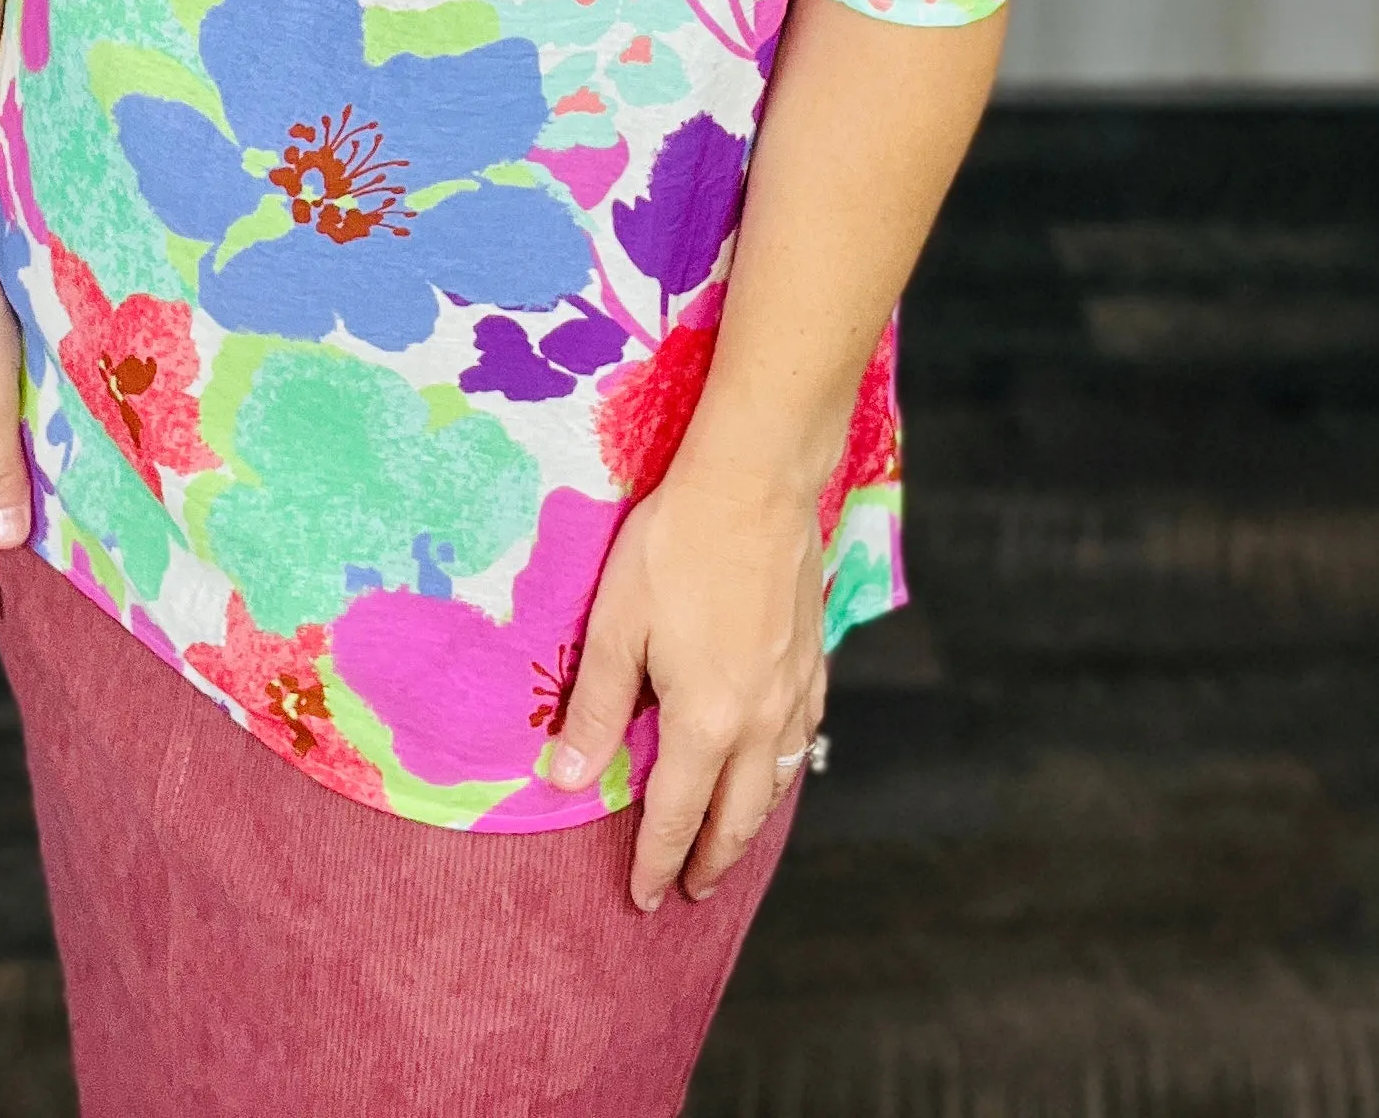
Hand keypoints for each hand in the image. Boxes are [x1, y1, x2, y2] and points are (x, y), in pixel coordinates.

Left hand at [547, 466, 825, 908]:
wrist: (755, 482)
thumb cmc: (676, 547)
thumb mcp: (615, 625)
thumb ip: (595, 707)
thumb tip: (564, 777)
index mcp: (706, 722)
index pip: (677, 815)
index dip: (657, 861)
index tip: (644, 896)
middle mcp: (760, 720)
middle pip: (738, 814)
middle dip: (713, 858)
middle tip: (693, 889)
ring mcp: (795, 688)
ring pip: (779, 779)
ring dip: (753, 820)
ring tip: (732, 838)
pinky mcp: (814, 655)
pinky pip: (803, 734)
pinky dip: (786, 765)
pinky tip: (778, 758)